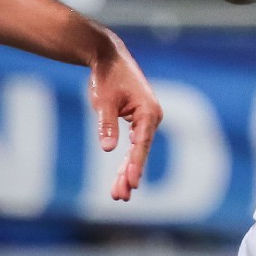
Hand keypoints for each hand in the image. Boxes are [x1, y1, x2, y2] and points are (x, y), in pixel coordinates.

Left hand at [87, 31, 162, 201]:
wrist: (109, 58)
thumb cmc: (107, 77)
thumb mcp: (103, 101)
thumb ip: (106, 124)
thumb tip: (109, 149)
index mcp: (148, 111)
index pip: (142, 144)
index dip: (136, 165)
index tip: (131, 183)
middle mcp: (152, 117)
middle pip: (141, 152)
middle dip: (130, 175)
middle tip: (120, 196)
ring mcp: (146, 120)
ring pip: (138, 152)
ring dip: (128, 171)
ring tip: (118, 195)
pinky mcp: (138, 122)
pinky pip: (134, 146)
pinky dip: (127, 161)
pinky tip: (121, 178)